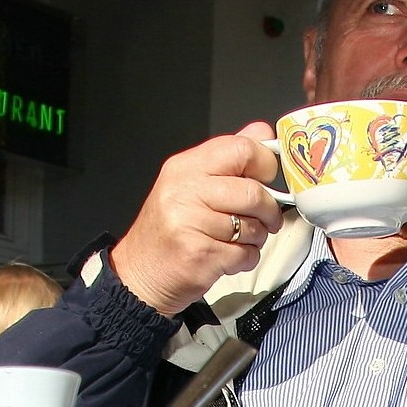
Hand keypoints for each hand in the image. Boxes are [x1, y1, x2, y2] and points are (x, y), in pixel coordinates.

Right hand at [110, 123, 283, 315]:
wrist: (138, 273)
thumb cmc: (168, 229)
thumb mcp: (189, 183)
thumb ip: (226, 158)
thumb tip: (262, 132)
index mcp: (185, 167)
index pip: (240, 148)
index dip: (266, 164)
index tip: (267, 179)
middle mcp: (184, 191)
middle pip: (252, 191)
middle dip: (268, 209)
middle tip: (266, 219)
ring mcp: (189, 223)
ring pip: (253, 226)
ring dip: (257, 238)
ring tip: (239, 240)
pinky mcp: (199, 254)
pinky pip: (245, 254)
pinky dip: (246, 259)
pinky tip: (229, 257)